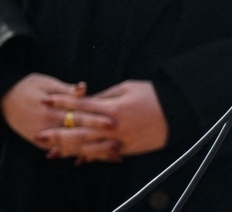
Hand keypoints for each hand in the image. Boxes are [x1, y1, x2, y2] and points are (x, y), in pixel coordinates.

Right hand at [4, 74, 115, 156]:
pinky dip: (78, 154)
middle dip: (98, 141)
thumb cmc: (28, 86)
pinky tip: (93, 158)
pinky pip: (62, 151)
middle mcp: (46, 127)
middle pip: (76, 136)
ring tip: (113, 156)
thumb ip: (66, 90)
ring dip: (92, 152)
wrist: (4, 98)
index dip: (95, 120)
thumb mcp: (47, 84)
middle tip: (119, 144)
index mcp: (50, 111)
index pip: (77, 117)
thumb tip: (83, 88)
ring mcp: (42, 138)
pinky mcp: (40, 143)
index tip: (113, 123)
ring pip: (71, 148)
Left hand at [43, 80, 167, 156]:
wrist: (178, 112)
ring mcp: (119, 139)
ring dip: (68, 149)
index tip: (46, 100)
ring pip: (88, 147)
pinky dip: (90, 157)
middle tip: (38, 135)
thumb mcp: (129, 87)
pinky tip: (77, 159)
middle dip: (57, 133)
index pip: (80, 105)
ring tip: (52, 151)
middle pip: (79, 130)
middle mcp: (112, 126)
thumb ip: (105, 96)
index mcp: (112, 107)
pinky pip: (104, 154)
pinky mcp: (126, 148)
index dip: (61, 102)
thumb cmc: (154, 94)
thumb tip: (87, 101)